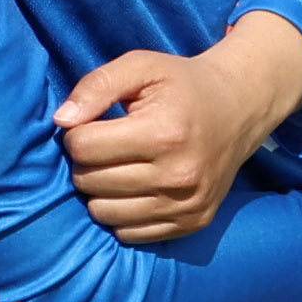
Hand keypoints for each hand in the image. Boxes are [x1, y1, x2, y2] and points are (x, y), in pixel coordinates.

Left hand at [56, 10, 301, 243]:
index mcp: (162, 133)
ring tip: (118, 166)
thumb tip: (61, 120)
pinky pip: (130, 234)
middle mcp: (178, 175)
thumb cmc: (182, 85)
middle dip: (85, 162)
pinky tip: (134, 188)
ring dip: (100, 191)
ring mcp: (187, 204)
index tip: (93, 124)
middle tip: (106, 145)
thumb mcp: (141, 66)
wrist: (240, 108)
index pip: (83, 148)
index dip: (77, 133)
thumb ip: (96, 86)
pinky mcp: (193, 223)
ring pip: (104, 213)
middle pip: (89, 182)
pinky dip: (122, 213)